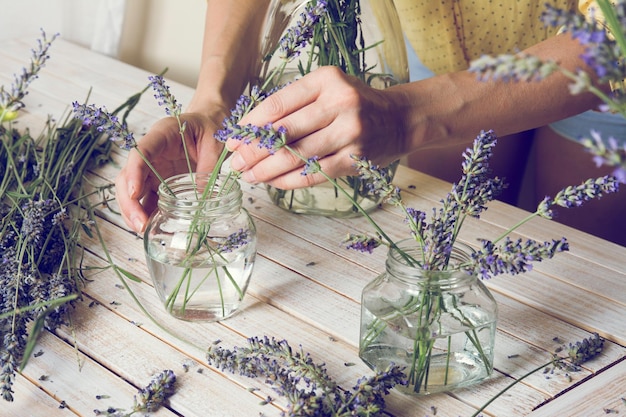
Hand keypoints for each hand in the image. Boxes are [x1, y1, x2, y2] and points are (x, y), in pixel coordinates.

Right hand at [115, 112, 223, 232]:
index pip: (140, 153)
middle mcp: (150, 152)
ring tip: (143, 230)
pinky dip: (145, 213)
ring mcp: (151, 168)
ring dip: (133, 211)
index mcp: (162, 134)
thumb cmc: (210, 129)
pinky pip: (146, 198)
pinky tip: (151, 227)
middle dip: (129, 202)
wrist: (210, 125)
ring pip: (131, 190)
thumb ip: (208, 169)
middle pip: (127, 176)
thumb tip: (203, 200)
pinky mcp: (157, 181)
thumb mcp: (214, 145)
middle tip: (140, 224)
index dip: (134, 173)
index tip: (135, 194)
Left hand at [225, 66, 405, 188]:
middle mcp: (339, 103)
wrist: (401, 119)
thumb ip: (295, 104)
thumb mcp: (328, 89)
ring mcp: (349, 133)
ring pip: (296, 156)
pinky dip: (289, 181)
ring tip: (249, 176)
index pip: (277, 105)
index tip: (233, 138)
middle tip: (234, 163)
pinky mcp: (355, 159)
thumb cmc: (355, 103)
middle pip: (283, 132)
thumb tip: (251, 131)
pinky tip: (272, 183)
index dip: (250, 125)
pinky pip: (313, 174)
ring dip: (267, 170)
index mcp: (326, 80)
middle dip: (253, 151)